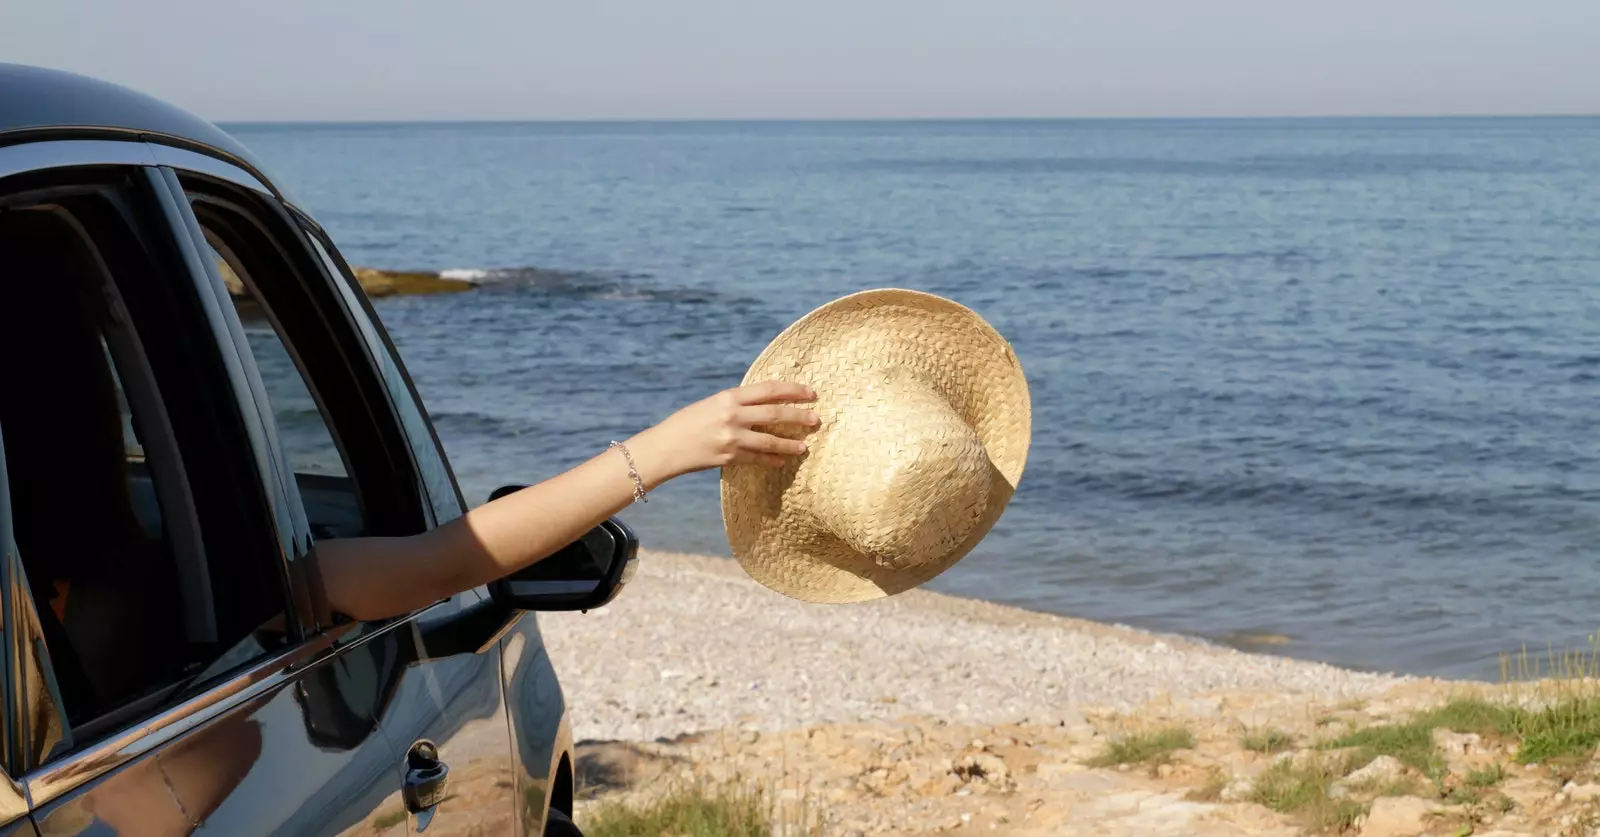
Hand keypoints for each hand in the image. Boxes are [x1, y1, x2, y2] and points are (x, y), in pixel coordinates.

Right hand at [627, 381, 818, 485]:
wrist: (666, 446)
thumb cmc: (689, 422)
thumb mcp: (713, 404)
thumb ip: (738, 403)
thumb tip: (767, 404)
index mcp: (729, 397)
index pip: (769, 389)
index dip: (793, 390)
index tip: (810, 393)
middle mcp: (732, 415)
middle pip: (775, 414)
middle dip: (799, 417)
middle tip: (816, 420)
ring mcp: (731, 438)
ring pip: (770, 441)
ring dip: (790, 445)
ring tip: (804, 447)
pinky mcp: (729, 457)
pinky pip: (758, 459)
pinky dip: (772, 460)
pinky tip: (782, 461)